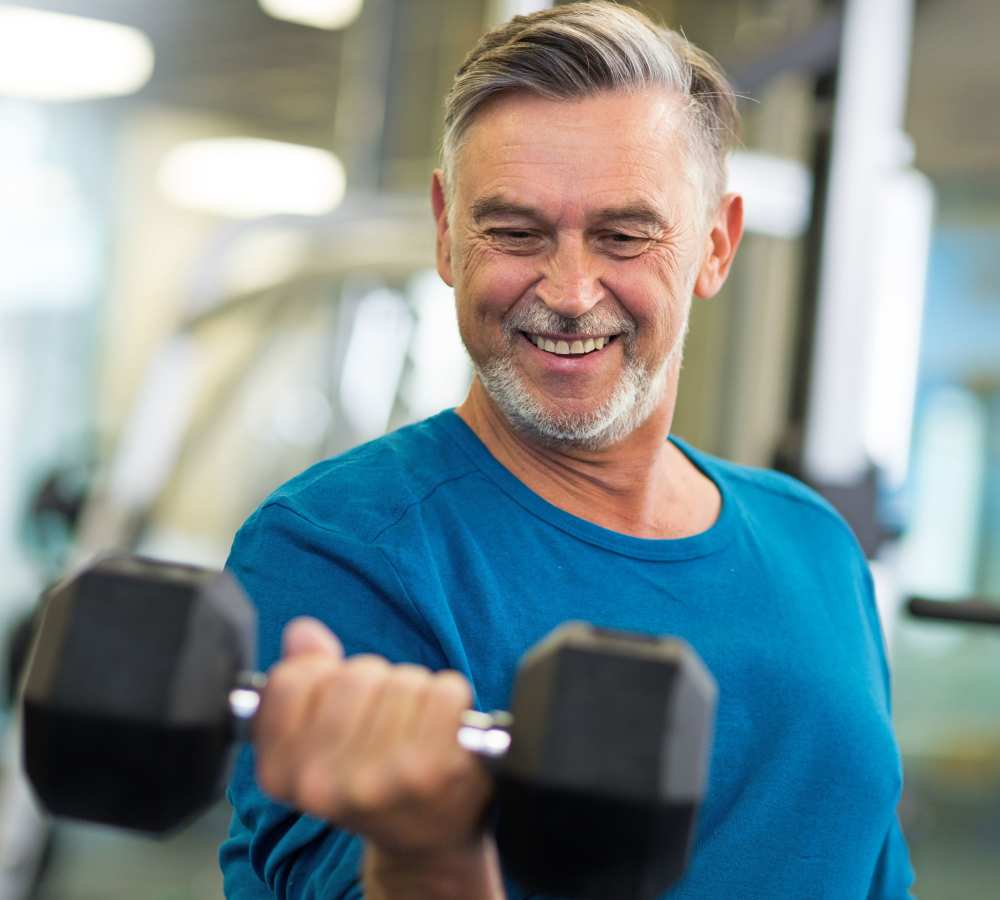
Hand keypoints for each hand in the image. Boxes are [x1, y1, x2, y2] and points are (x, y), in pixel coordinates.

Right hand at [253, 618, 493, 858]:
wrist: (427, 839)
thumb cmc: (372, 782)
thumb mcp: (320, 742)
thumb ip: (303, 682)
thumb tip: (302, 632)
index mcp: (283, 775)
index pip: (289, 681)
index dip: (321, 676)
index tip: (337, 703)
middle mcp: (324, 782)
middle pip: (352, 676)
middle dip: (375, 684)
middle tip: (384, 722)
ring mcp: (379, 777)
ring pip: (400, 680)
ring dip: (414, 693)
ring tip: (414, 730)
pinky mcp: (432, 767)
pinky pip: (444, 689)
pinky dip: (451, 698)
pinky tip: (443, 730)